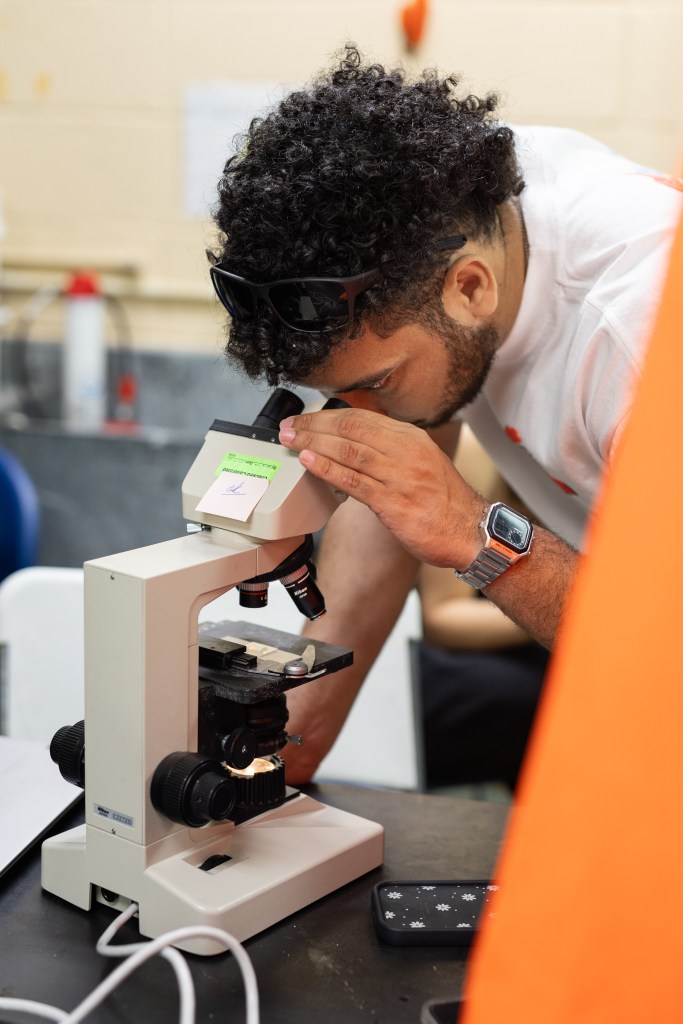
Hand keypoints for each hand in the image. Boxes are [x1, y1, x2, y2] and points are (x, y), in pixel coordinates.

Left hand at [279, 408, 484, 568]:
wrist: (469, 531)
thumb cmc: (444, 502)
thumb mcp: (422, 463)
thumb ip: (391, 453)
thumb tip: (353, 449)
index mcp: (411, 438)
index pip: (362, 418)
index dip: (328, 416)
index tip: (307, 418)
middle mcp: (405, 451)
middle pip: (350, 428)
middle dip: (314, 425)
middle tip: (290, 426)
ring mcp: (398, 475)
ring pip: (348, 450)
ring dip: (313, 443)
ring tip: (291, 440)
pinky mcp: (392, 501)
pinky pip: (352, 480)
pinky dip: (326, 468)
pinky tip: (308, 462)